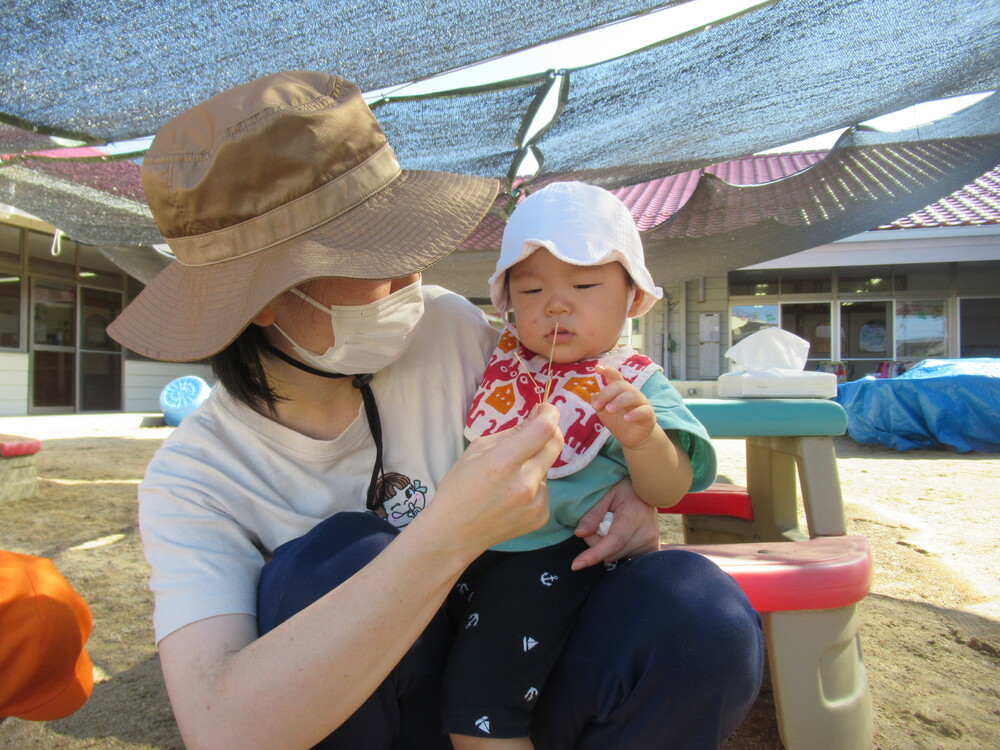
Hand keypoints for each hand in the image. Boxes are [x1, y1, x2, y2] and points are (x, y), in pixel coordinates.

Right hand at [429, 403, 562, 552]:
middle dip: (548, 432)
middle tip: (534, 432)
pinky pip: (544, 487)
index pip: (543, 430)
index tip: (545, 409)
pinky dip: (533, 484)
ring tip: (509, 477)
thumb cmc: (460, 487)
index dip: (550, 413)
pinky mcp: (541, 516)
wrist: (455, 532)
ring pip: (547, 467)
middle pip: (554, 445)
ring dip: (535, 462)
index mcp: (502, 462)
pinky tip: (512, 495)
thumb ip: (511, 433)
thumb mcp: (477, 450)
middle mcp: (524, 483)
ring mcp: (535, 502)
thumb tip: (538, 416)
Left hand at [571, 478, 659, 569]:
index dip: (594, 554)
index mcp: (634, 515)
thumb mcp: (605, 495)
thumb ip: (592, 514)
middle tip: (596, 525)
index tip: (576, 565)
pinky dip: (617, 550)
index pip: (613, 541)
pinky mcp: (652, 548)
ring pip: (617, 556)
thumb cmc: (624, 488)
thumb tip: (580, 534)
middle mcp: (647, 532)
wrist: (647, 489)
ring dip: (607, 547)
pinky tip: (618, 538)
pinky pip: (628, 559)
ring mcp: (651, 542)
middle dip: (596, 543)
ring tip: (611, 526)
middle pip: (611, 552)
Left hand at [591, 365, 656, 449]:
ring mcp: (641, 402)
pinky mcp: (648, 414)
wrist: (633, 438)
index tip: (597, 368)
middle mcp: (631, 393)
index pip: (615, 376)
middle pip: (621, 386)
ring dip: (619, 401)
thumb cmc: (618, 421)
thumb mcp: (604, 412)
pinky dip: (635, 414)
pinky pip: (644, 411)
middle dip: (607, 394)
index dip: (607, 371)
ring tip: (609, 409)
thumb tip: (593, 396)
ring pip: (632, 395)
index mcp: (620, 390)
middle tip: (596, 405)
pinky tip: (626, 418)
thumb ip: (598, 403)